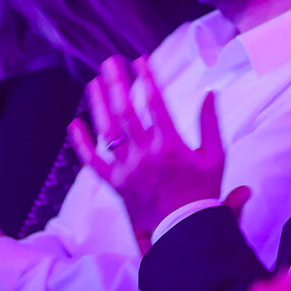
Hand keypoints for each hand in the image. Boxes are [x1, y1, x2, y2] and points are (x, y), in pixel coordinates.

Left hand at [68, 56, 225, 237]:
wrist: (186, 230)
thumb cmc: (203, 193)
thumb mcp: (215, 157)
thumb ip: (211, 124)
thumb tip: (210, 94)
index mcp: (171, 144)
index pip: (155, 103)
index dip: (147, 78)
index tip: (141, 60)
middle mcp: (145, 153)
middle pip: (126, 111)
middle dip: (117, 83)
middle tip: (110, 62)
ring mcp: (127, 169)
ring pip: (107, 131)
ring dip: (98, 104)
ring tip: (93, 83)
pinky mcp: (116, 184)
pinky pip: (93, 162)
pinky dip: (82, 143)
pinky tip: (74, 124)